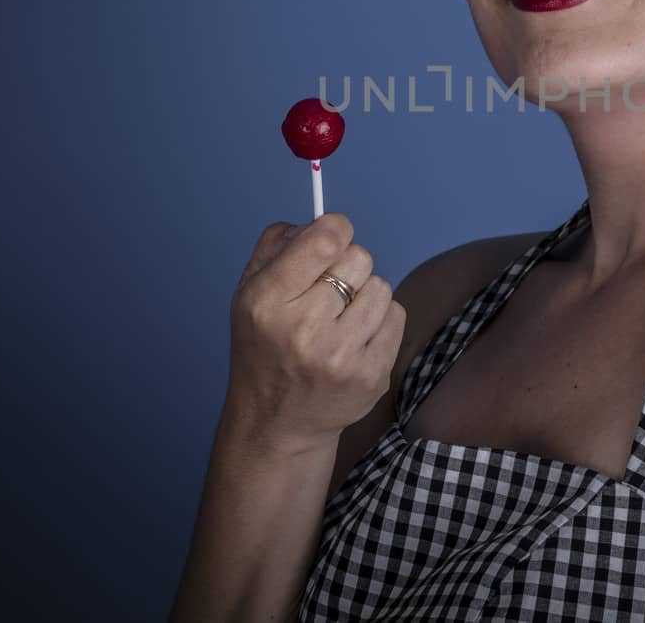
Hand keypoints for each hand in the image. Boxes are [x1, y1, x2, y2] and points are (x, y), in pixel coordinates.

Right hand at [223, 212, 405, 455]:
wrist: (276, 424)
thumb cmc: (264, 348)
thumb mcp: (248, 293)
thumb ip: (276, 245)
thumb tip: (319, 220)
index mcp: (266, 301)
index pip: (324, 240)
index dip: (336, 229)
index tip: (333, 237)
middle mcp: (302, 329)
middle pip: (358, 257)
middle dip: (347, 266)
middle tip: (330, 291)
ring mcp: (339, 356)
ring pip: (381, 286)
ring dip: (365, 295)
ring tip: (341, 319)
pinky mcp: (370, 375)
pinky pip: (396, 315)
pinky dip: (380, 320)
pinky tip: (356, 339)